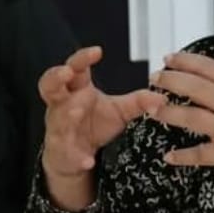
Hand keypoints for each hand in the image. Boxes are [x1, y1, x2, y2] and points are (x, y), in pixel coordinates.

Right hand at [39, 46, 167, 178]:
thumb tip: (162, 96)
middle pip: (50, 85)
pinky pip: (66, 152)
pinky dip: (77, 157)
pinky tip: (88, 161)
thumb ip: (139, 101)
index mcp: (78, 89)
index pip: (76, 67)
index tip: (97, 51)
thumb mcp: (120, 110)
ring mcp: (58, 127)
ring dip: (65, 114)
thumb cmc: (95, 124)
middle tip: (67, 72)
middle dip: (56, 77)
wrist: (76, 156)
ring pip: (56, 118)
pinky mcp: (60, 150)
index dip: (83, 58)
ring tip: (76, 111)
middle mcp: (63, 104)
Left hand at [149, 52, 213, 180]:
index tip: (170, 58)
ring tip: (153, 110)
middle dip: (172, 80)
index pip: (211, 69)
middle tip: (155, 78)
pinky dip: (182, 156)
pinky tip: (169, 157)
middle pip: (196, 88)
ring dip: (169, 112)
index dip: (188, 61)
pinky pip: (200, 155)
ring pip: (192, 117)